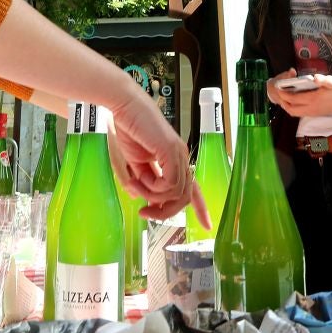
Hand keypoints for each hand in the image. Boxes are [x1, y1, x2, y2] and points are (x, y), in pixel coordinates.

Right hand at [108, 94, 210, 227]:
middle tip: (144, 213)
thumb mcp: (134, 162)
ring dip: (153, 196)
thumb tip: (140, 198)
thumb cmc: (129, 128)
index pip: (193, 187)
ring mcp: (178, 154)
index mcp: (175, 160)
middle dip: (165, 211)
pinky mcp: (171, 151)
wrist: (124, 107)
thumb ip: (140, 181)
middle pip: (185, 197)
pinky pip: (170, 183)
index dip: (201, 207)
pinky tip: (141, 178)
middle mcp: (181, 158)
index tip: (207, 225)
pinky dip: (154, 187)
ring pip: (177, 192)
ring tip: (135, 184)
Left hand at [266, 69, 331, 118]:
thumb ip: (322, 80)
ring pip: (295, 113)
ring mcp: (313, 113)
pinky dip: (294, 108)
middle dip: (283, 102)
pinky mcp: (315, 114)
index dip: (284, 94)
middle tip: (279, 93)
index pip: (293, 99)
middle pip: (291, 110)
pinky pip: (301, 113)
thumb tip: (314, 78)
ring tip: (285, 97)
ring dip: (288, 106)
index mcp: (313, 99)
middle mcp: (311, 108)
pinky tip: (295, 100)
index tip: (278, 88)